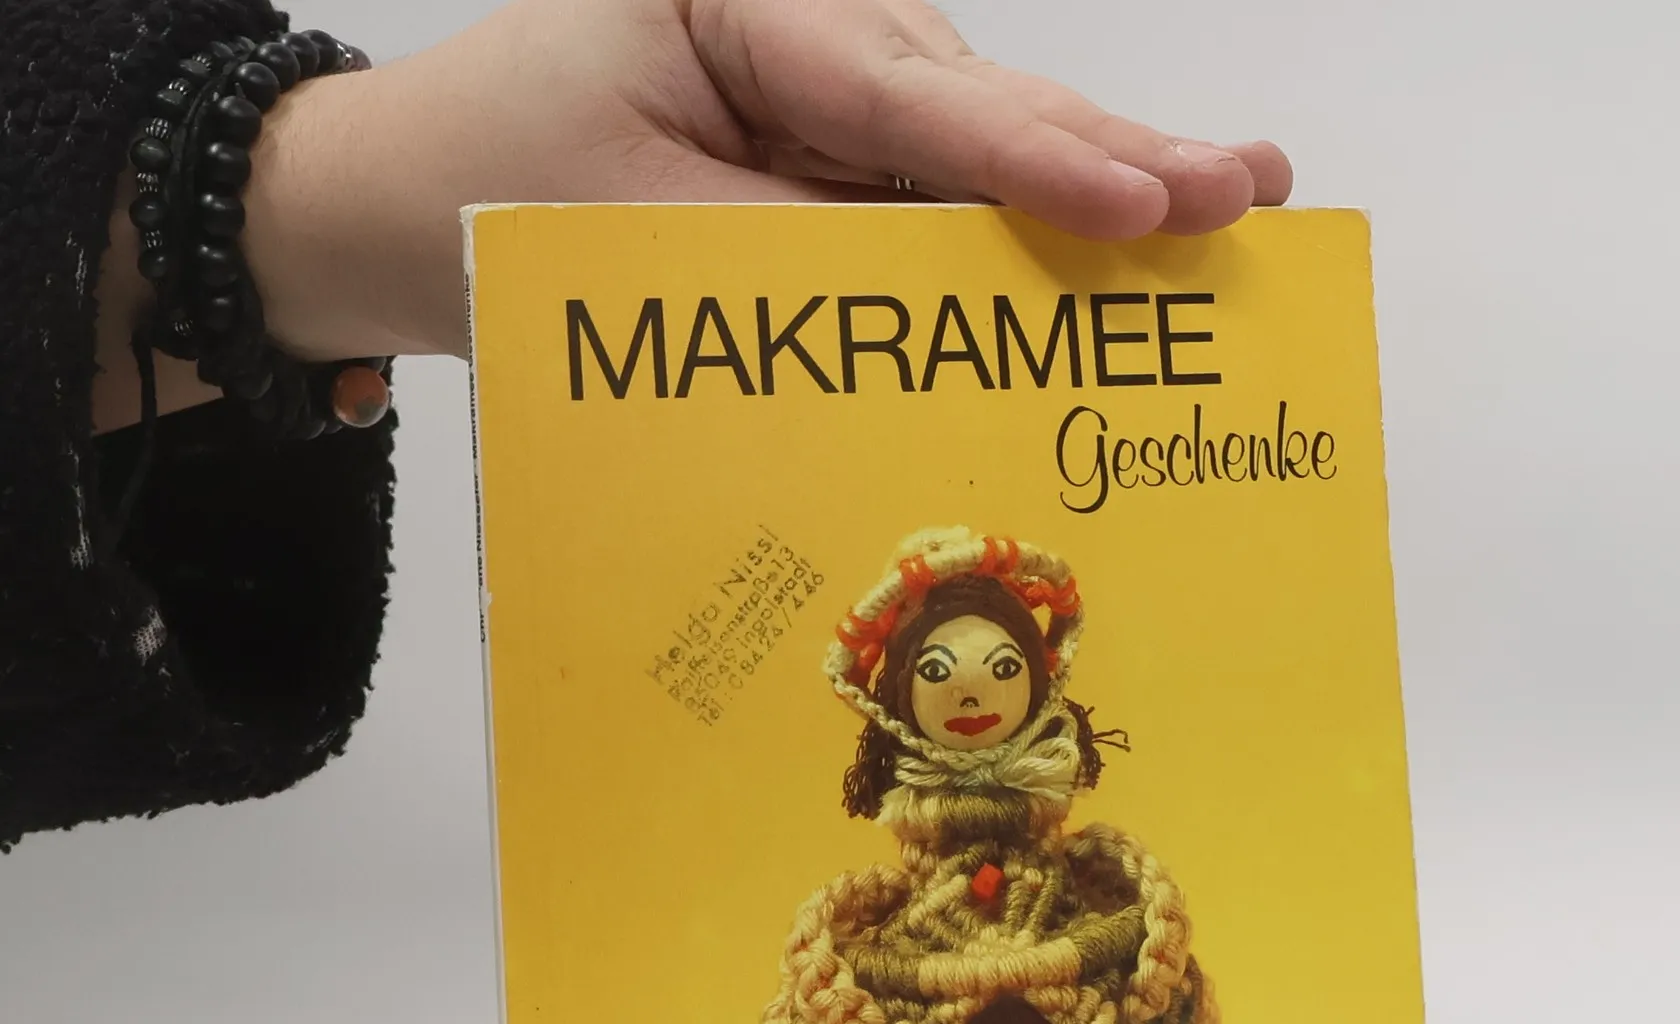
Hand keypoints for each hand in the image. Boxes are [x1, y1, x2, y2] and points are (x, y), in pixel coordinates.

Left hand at [95, 0, 1290, 425]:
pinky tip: (1132, 241)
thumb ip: (796, 265)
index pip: (909, 100)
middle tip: (1250, 190)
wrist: (402, 196)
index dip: (1037, 164)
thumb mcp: (632, 238)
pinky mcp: (835, 145)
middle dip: (1117, 160)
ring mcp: (832, 82)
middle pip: (980, 106)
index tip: (1145, 207)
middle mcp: (811, 24)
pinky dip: (1025, 233)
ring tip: (1225, 209)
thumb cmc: (494, 191)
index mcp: (747, 4)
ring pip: (982, 147)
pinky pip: (941, 192)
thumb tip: (953, 309)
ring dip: (1098, 193)